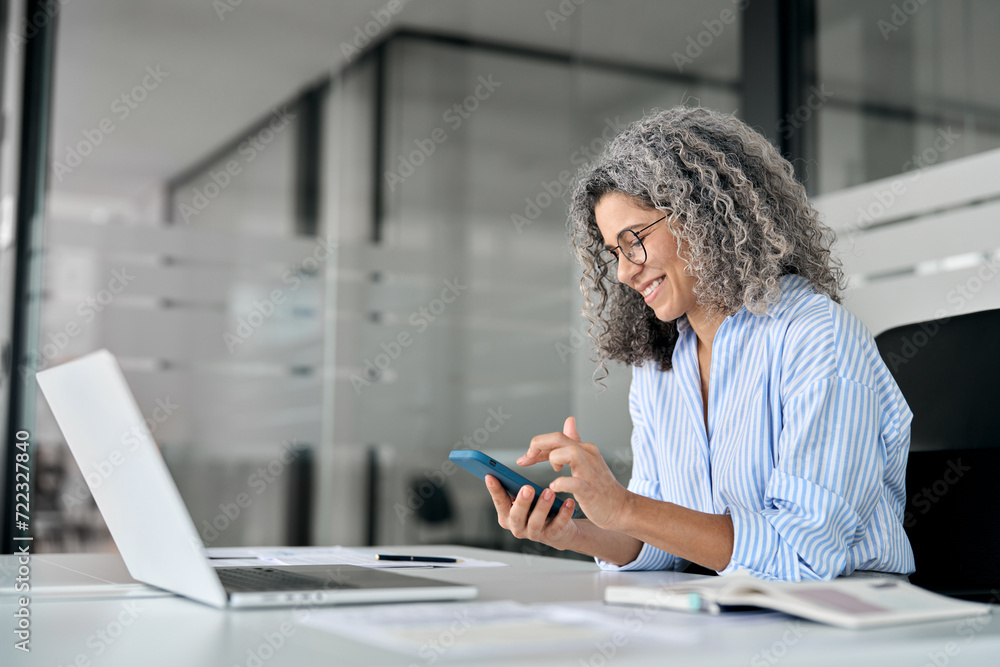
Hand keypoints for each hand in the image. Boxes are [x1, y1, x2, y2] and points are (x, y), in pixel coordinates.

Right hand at [485, 476, 579, 551]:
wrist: (558, 531)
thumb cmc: (536, 510)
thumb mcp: (523, 499)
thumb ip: (514, 489)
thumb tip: (505, 472)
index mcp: (507, 516)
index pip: (499, 502)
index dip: (494, 490)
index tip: (490, 476)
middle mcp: (518, 527)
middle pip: (516, 516)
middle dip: (521, 502)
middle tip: (527, 487)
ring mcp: (534, 534)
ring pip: (536, 522)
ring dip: (542, 507)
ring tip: (549, 492)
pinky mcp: (552, 535)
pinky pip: (557, 525)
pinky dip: (563, 514)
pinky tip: (568, 502)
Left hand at [519, 416, 629, 530]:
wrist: (621, 508)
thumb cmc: (601, 486)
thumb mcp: (587, 460)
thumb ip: (575, 441)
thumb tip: (569, 420)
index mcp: (584, 449)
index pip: (556, 438)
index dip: (537, 446)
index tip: (525, 458)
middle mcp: (588, 455)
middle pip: (559, 438)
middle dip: (538, 445)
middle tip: (527, 460)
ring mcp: (590, 472)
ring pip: (570, 453)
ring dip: (554, 459)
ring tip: (552, 471)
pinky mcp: (591, 490)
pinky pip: (574, 483)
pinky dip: (561, 484)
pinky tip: (554, 488)